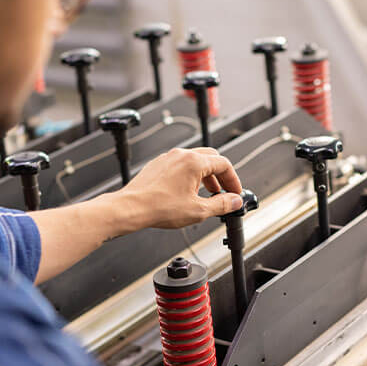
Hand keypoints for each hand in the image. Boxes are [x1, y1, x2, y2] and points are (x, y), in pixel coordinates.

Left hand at [116, 147, 243, 229]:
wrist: (131, 208)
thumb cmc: (159, 207)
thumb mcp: (198, 210)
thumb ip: (222, 205)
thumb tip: (235, 201)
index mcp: (194, 162)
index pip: (224, 164)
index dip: (233, 180)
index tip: (235, 192)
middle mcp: (181, 155)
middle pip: (211, 158)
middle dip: (220, 176)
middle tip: (224, 192)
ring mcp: (168, 158)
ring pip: (194, 161)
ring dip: (205, 176)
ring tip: (206, 194)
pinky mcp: (158, 165)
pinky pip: (180, 165)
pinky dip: (189, 176)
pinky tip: (186, 192)